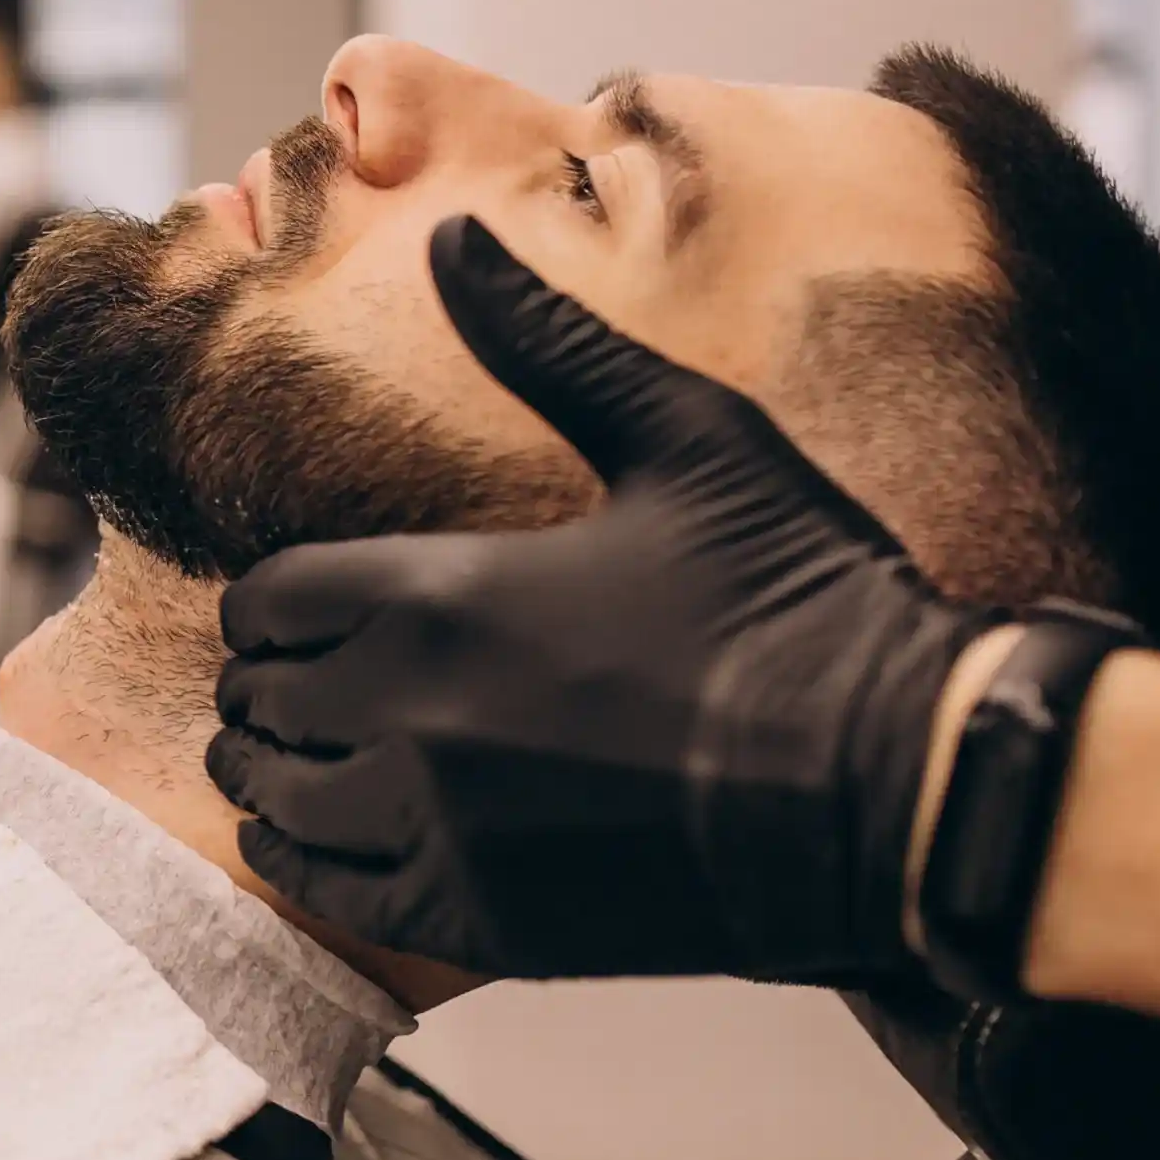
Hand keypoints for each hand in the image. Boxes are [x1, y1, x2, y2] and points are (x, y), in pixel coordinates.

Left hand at [204, 215, 998, 982]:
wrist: (901, 785)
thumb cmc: (804, 599)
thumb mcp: (683, 435)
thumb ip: (544, 340)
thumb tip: (452, 237)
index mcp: (436, 593)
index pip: (263, 599)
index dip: (274, 598)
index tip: (309, 600)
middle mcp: (410, 716)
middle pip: (258, 696)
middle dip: (273, 678)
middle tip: (307, 675)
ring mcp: (440, 830)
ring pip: (273, 800)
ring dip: (276, 769)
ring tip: (308, 754)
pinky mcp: (480, 922)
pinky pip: (330, 896)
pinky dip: (309, 862)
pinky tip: (333, 838)